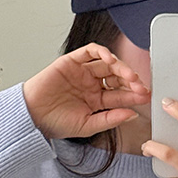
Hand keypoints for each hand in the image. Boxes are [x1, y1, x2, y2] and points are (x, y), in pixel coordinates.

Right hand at [22, 43, 149, 139]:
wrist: (32, 116)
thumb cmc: (56, 123)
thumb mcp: (88, 126)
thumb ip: (110, 119)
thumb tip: (132, 114)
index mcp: (97, 100)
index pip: (120, 94)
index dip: (134, 95)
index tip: (145, 96)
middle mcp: (92, 84)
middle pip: (117, 77)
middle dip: (131, 81)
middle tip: (140, 86)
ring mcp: (82, 72)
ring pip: (107, 63)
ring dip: (121, 67)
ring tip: (130, 76)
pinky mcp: (72, 61)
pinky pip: (90, 51)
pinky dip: (102, 52)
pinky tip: (110, 60)